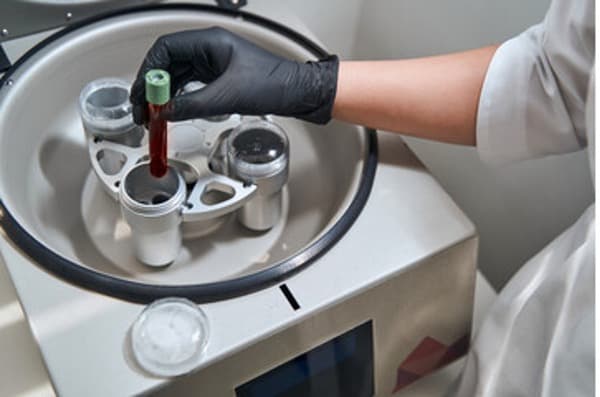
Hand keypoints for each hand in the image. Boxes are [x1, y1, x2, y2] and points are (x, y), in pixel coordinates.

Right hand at [130, 27, 338, 124]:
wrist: (298, 92)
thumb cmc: (274, 84)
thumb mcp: (227, 97)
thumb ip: (191, 105)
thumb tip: (165, 113)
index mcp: (210, 41)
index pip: (165, 49)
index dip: (149, 72)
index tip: (142, 94)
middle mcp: (209, 48)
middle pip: (168, 62)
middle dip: (153, 86)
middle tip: (142, 109)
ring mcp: (214, 61)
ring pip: (178, 74)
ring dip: (164, 94)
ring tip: (154, 114)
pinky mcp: (219, 76)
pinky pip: (190, 83)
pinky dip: (179, 97)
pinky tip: (172, 109)